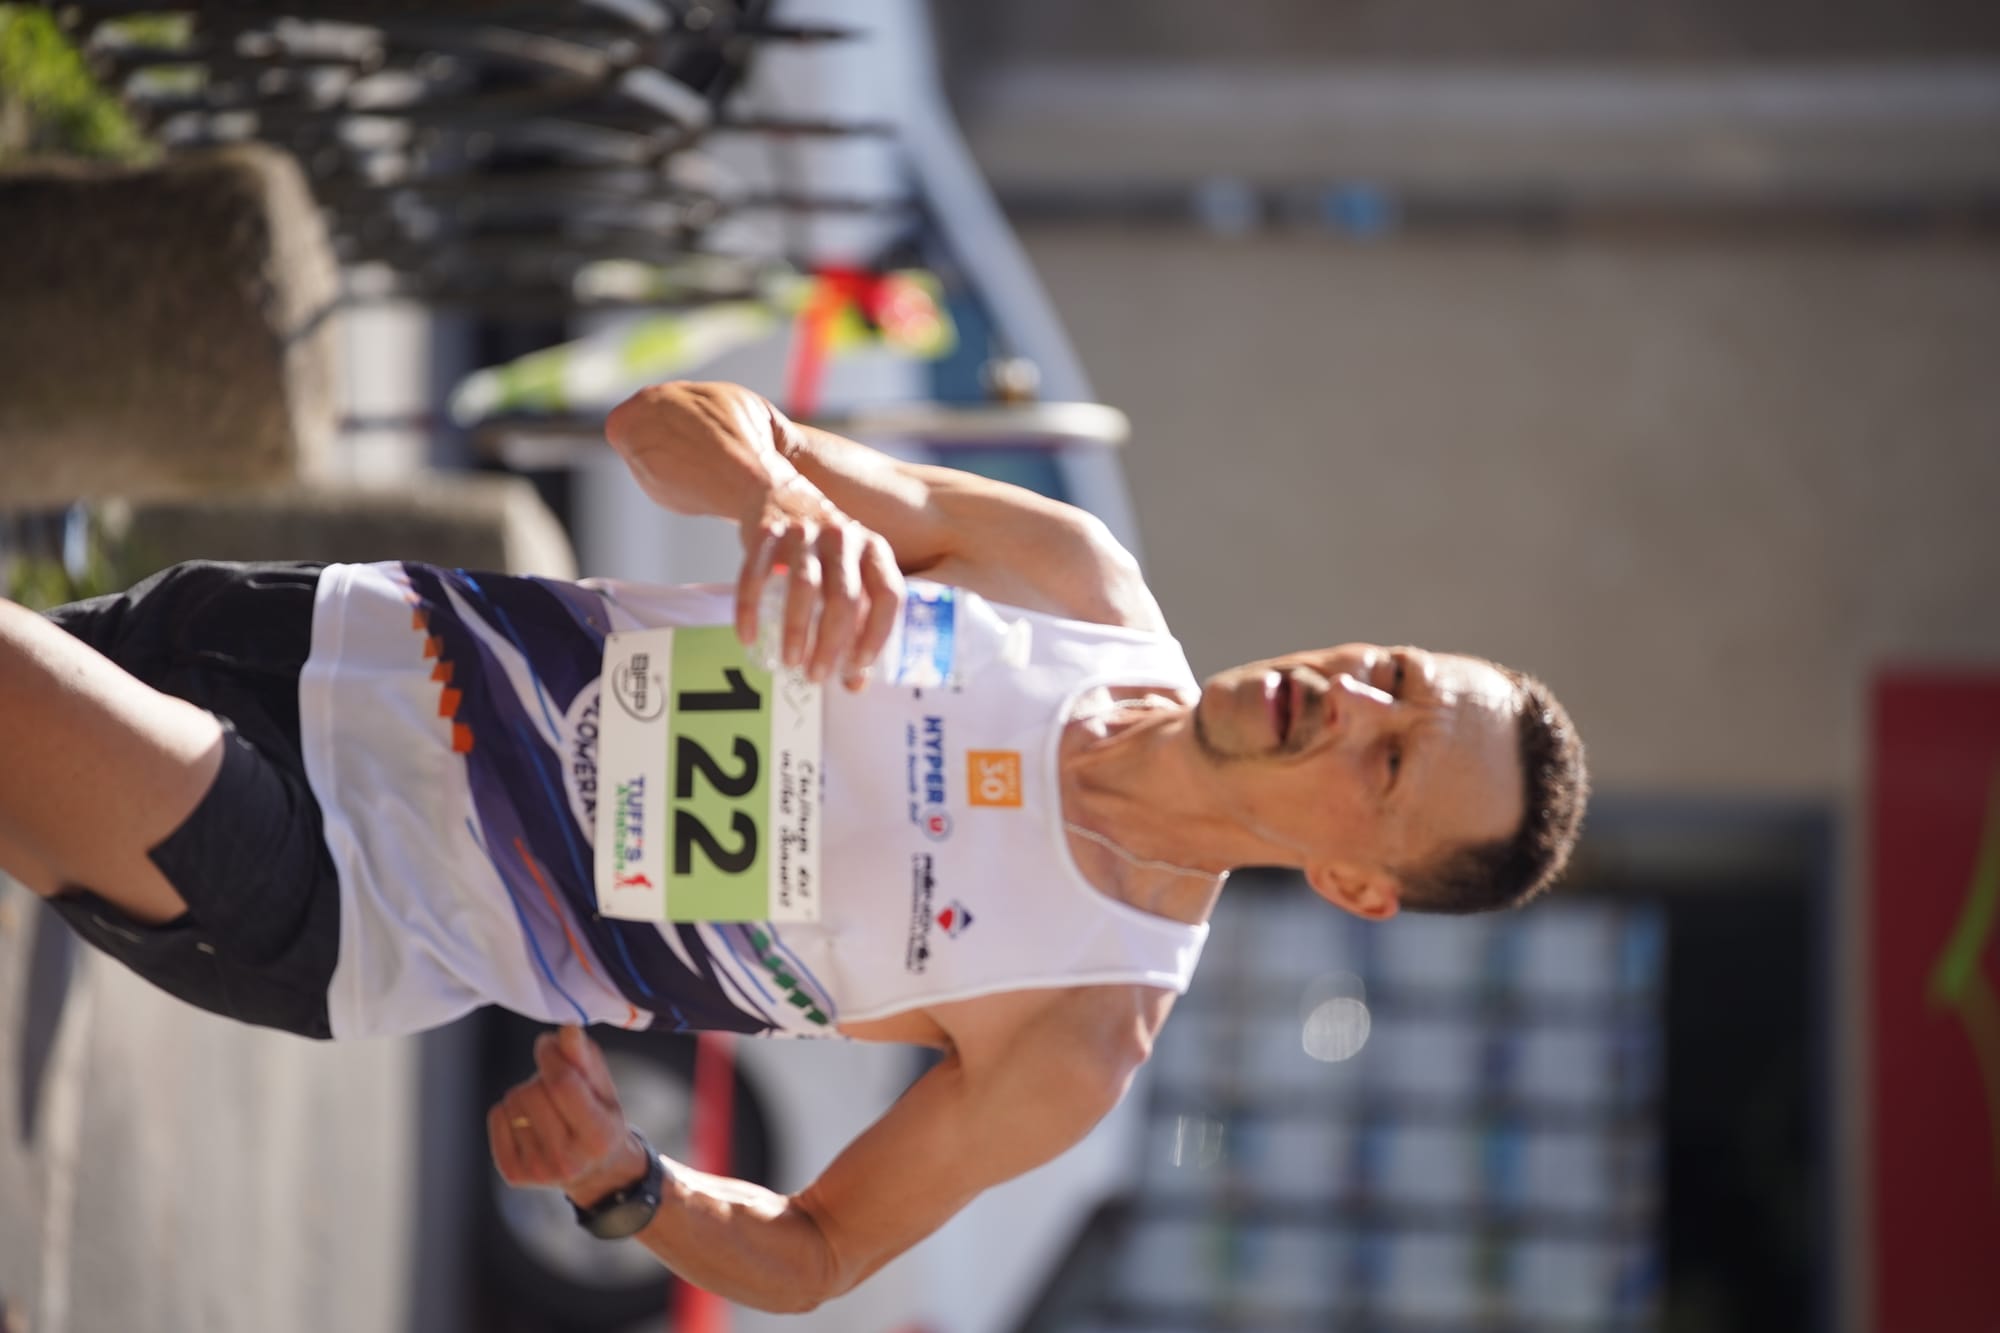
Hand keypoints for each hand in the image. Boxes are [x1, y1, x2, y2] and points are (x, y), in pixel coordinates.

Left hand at [487, 1026, 641, 1200]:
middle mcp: (568, 1160)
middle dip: (540, 1076)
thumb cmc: (600, 1119)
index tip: (548, 1043)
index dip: (550, 1055)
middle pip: (533, 1092)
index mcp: (599, 1136)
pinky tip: (530, 1121)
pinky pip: (497, 1117)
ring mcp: (538, 1170)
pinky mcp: (514, 1174)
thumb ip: (585, 1057)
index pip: (563, 1084)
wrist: (594, 1170)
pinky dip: (509, 1111)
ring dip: (526, 1093)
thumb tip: (568, 1030)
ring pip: (513, 1102)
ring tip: (546, 1106)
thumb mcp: (603, 1088)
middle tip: (556, 1085)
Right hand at [735, 467, 903, 691]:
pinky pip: (756, 574)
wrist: (776, 491)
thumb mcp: (849, 575)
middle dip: (831, 643)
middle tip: (817, 676)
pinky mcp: (765, 532)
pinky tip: (748, 638)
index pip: (888, 594)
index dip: (878, 633)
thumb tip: (855, 682)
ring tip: (790, 663)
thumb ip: (856, 623)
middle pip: (844, 597)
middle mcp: (843, 537)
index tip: (859, 665)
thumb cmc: (822, 551)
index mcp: (873, 549)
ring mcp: (803, 532)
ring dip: (797, 630)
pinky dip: (750, 609)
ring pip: (804, 586)